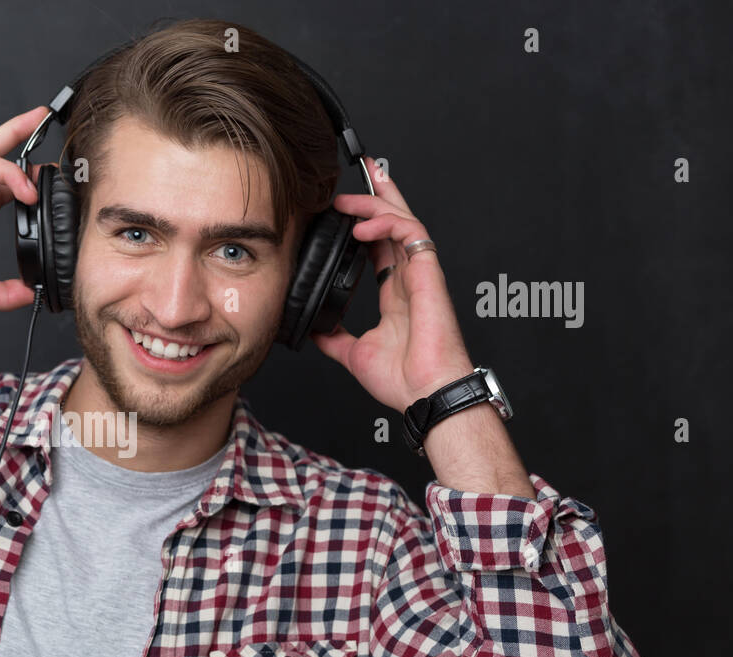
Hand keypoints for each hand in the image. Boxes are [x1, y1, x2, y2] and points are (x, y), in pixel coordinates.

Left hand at [309, 156, 476, 410]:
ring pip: (402, 219)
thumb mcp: (354, 353)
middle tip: (355, 176)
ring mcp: (420, 273)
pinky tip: (362, 228)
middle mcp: (410, 277)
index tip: (345, 208)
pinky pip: (410, 234)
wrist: (425, 393)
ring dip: (375, 204)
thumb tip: (314, 327)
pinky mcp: (428, 273)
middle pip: (396, 221)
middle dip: (378, 194)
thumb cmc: (405, 379)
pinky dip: (386, 223)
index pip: (381, 244)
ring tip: (347, 202)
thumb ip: (335, 336)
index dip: (366, 222)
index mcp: (396, 293)